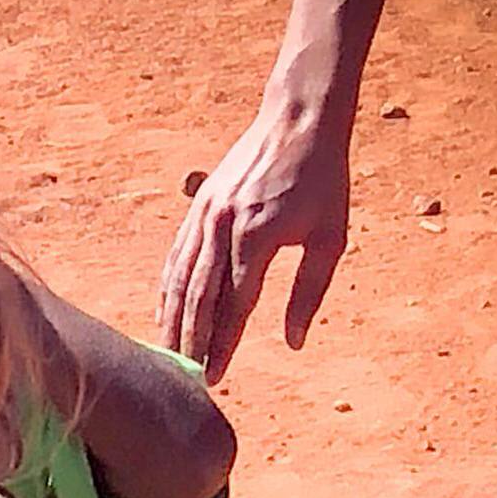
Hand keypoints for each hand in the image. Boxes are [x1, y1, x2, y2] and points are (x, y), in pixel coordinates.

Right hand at [159, 104, 351, 381]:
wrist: (299, 119)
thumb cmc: (324, 181)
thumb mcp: (331, 238)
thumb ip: (310, 294)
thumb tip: (294, 343)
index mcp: (258, 238)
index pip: (233, 307)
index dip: (222, 347)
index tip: (214, 379)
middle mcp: (224, 228)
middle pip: (198, 299)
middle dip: (191, 342)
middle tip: (186, 377)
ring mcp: (206, 216)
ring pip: (180, 280)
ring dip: (173, 321)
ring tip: (169, 354)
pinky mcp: (198, 206)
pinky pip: (177, 257)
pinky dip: (169, 289)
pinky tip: (165, 314)